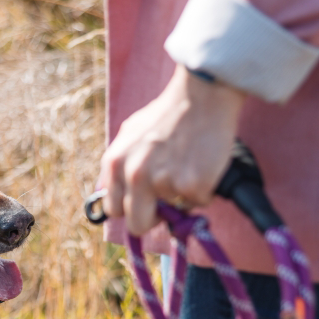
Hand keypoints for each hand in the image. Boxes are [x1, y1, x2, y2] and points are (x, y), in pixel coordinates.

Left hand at [98, 65, 244, 235]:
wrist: (201, 94)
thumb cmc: (168, 113)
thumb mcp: (129, 135)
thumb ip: (119, 166)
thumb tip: (113, 198)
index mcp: (115, 164)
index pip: (114, 210)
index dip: (131, 210)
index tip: (145, 205)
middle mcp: (134, 175)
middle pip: (137, 225)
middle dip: (154, 218)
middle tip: (169, 203)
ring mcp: (163, 181)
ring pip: (174, 211)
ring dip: (183, 196)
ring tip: (189, 164)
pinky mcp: (192, 185)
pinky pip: (198, 203)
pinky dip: (204, 190)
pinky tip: (204, 165)